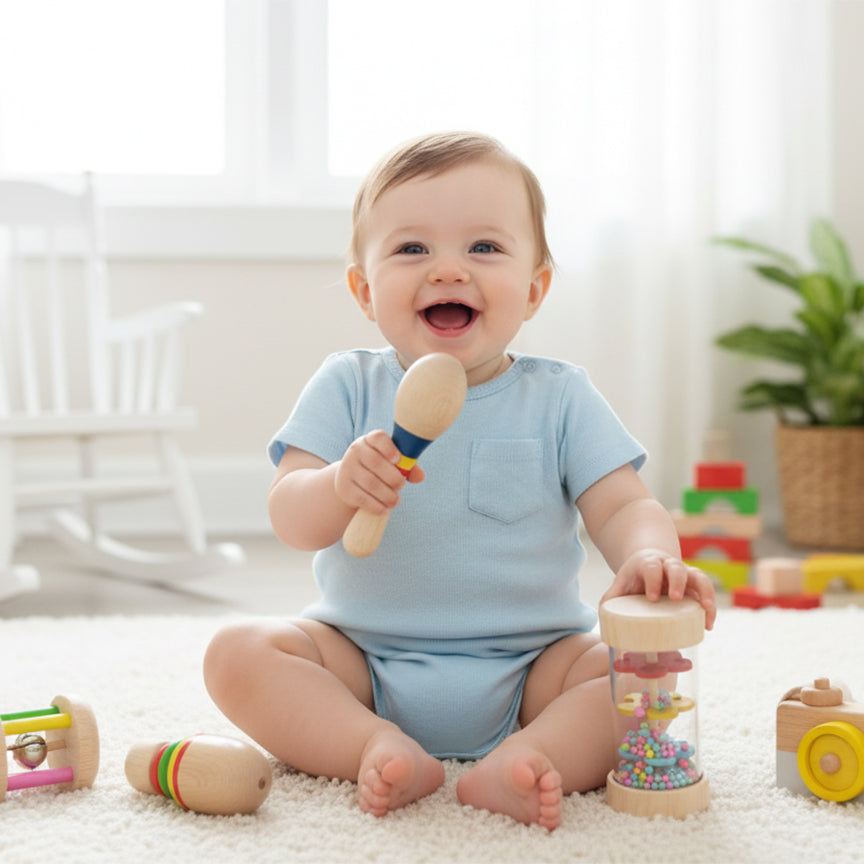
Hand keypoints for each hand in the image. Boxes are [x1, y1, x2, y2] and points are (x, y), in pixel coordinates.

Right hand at [334, 430, 424, 514]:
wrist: (351, 481)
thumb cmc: (378, 469)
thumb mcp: (391, 462)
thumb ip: (407, 466)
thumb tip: (420, 477)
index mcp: (369, 440)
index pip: (378, 438)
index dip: (389, 448)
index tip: (398, 460)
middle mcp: (355, 451)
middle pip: (376, 463)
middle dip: (393, 477)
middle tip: (401, 486)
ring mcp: (347, 469)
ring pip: (370, 483)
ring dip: (387, 495)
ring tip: (396, 501)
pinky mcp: (344, 488)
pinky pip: (362, 499)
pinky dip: (377, 506)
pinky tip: (385, 509)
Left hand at [600, 548, 716, 629]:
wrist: (650, 562)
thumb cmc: (635, 577)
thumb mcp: (622, 582)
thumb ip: (611, 596)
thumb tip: (602, 614)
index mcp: (648, 564)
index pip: (651, 568)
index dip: (652, 580)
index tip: (652, 597)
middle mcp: (668, 566)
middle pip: (677, 568)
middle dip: (678, 582)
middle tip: (677, 598)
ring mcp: (684, 574)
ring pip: (698, 576)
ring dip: (704, 591)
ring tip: (705, 609)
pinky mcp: (695, 585)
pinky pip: (707, 591)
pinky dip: (710, 606)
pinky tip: (708, 624)